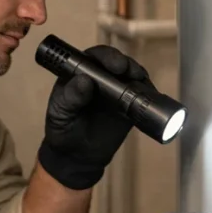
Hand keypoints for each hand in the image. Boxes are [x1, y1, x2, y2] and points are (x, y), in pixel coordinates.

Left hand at [37, 45, 154, 189]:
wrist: (77, 156)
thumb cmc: (64, 130)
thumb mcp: (60, 114)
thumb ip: (70, 97)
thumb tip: (84, 80)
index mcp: (80, 74)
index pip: (94, 57)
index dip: (105, 57)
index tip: (114, 65)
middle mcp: (101, 78)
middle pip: (116, 62)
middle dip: (126, 64)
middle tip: (130, 72)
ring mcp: (117, 90)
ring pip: (131, 75)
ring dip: (139, 76)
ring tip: (142, 84)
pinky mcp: (130, 106)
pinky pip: (142, 95)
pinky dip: (148, 93)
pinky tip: (150, 96)